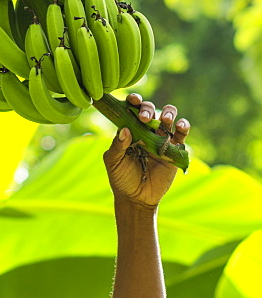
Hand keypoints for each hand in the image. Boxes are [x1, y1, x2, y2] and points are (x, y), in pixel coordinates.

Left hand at [103, 94, 189, 208]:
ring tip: (165, 119)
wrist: (136, 198)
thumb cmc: (121, 178)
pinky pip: (182, 134)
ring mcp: (161, 139)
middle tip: (144, 119)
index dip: (134, 101)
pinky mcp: (174, 149)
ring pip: (168, 117)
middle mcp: (146, 131)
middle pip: (151, 110)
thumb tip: (124, 129)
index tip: (133, 99)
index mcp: (130, 130)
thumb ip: (117, 146)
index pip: (133, 110)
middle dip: (148, 109)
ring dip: (168, 113)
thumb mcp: (114, 162)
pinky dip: (183, 126)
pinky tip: (180, 126)